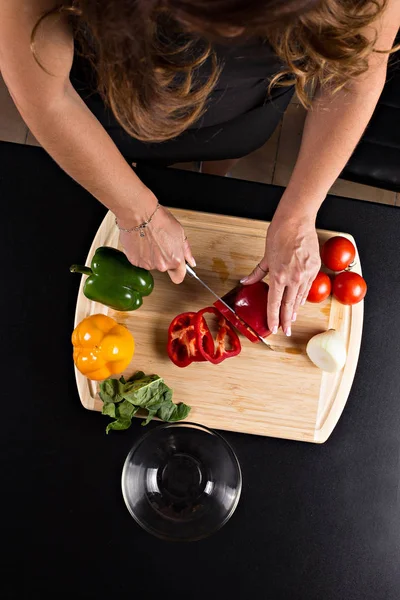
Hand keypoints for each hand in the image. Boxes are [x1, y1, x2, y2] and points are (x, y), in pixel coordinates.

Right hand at [117, 191, 195, 283]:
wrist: (139, 214)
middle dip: (163, 258)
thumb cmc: (159, 219)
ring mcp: (147, 264)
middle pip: (164, 268)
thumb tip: (191, 261)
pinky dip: (140, 254)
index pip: (178, 278)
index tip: (176, 268)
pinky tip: (141, 242)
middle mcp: (161, 265)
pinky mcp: (134, 261)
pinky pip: (139, 260)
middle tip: (159, 243)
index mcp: (175, 259)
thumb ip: (186, 251)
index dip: (177, 272)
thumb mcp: (180, 233)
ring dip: (150, 255)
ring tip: (149, 240)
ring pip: (151, 264)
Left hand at [241, 215, 320, 335]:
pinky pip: (308, 287)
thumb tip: (246, 282)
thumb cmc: (280, 234)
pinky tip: (300, 301)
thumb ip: (257, 273)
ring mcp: (306, 274)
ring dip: (295, 309)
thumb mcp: (265, 256)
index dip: (273, 318)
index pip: (275, 303)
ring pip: (300, 297)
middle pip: (289, 305)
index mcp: (279, 276)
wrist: (297, 221)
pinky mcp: (315, 268)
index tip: (273, 328)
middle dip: (287, 320)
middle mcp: (293, 278)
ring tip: (291, 318)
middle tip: (286, 331)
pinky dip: (303, 295)